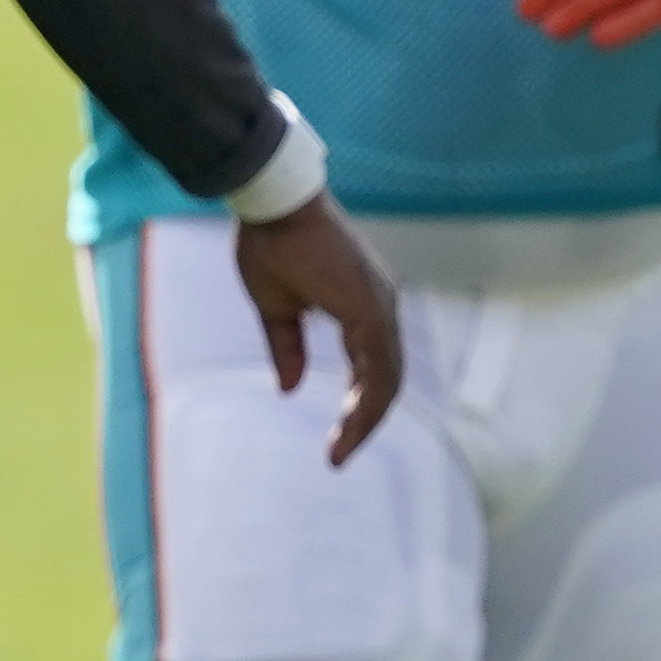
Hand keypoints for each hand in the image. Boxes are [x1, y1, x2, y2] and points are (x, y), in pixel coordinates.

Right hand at [231, 196, 404, 462]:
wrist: (273, 204)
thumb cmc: (273, 244)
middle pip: (386, 380)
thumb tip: (290, 389)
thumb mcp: (276, 308)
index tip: (337, 441)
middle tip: (340, 455)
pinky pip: (378, 366)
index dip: (359, 407)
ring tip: (340, 452)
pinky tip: (349, 425)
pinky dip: (366, 400)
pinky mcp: (370, 307)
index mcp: (364, 309)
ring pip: (387, 379)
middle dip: (364, 422)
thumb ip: (287, 348)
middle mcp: (381, 309)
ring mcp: (380, 307)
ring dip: (365, 419)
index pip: (374, 370)